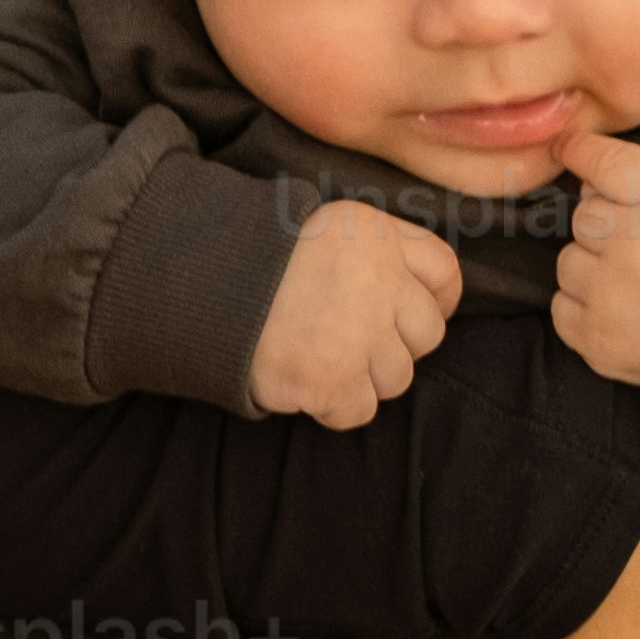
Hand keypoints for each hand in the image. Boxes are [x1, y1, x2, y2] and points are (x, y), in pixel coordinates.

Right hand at [248, 198, 460, 427]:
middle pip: (426, 336)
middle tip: (348, 341)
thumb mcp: (326, 226)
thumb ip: (378, 248)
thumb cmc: (256, 258)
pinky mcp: (328, 379)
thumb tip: (429, 293)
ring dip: (362, 378)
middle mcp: (377, 282)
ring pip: (396, 379)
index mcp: (377, 236)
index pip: (445, 274)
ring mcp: (356, 335)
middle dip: (393, 345)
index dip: (435, 302)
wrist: (194, 284)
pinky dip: (334, 406)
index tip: (405, 316)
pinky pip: (359, 412)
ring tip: (319, 357)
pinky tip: (305, 383)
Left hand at [550, 129, 639, 422]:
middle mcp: (632, 248)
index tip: (567, 148)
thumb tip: (584, 178)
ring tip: (637, 283)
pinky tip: (625, 310)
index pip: (600, 163)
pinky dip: (585, 308)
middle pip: (581, 217)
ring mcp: (611, 299)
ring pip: (567, 263)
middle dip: (605, 227)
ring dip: (592, 269)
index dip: (578, 151)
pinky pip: (562, 308)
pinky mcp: (597, 342)